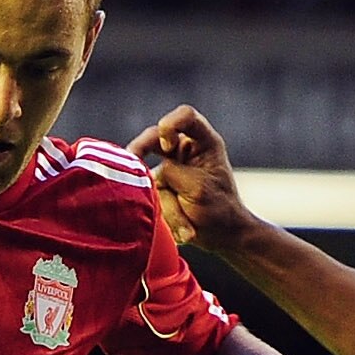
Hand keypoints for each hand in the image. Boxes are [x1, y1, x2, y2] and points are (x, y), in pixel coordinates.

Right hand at [129, 105, 264, 257]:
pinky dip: (167, 215)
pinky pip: (152, 195)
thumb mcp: (198, 188)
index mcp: (204, 143)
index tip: (167, 146)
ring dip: (169, 205)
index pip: (186, 117)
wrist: (223, 238)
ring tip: (188, 227)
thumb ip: (172, 172)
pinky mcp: (162, 187)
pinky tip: (184, 229)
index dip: (171, 124)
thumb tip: (146, 173)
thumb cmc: (221, 210)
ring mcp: (172, 168)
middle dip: (141, 149)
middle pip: (155, 137)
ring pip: (152, 175)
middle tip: (132, 160)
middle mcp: (186, 150)